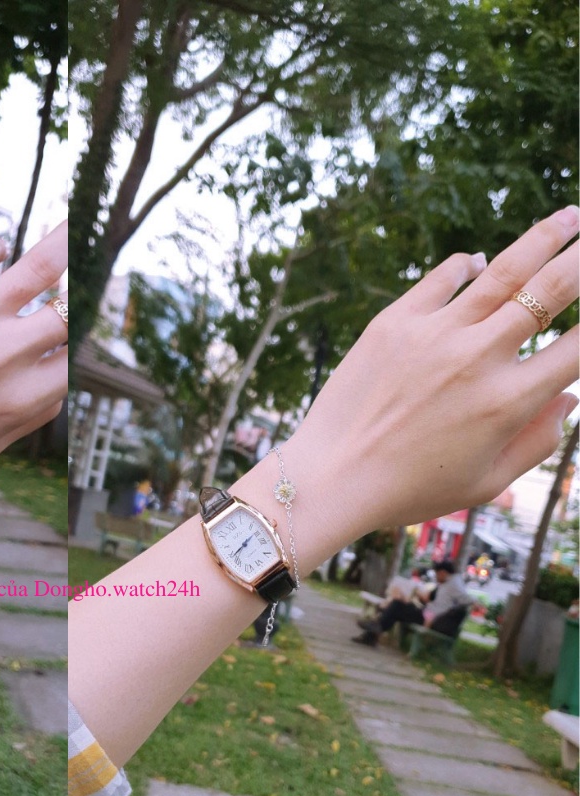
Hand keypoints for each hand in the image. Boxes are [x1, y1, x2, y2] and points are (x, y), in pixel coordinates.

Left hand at [0, 221, 67, 494]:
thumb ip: (30, 416)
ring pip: (39, 268)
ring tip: (73, 223)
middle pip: (67, 313)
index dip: (77, 343)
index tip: (72, 330)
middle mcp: (2, 358)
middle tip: (81, 277)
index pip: (74, 358)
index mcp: (20, 399)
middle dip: (79, 293)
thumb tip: (60, 383)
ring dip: (63, 242)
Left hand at [286, 207, 578, 541]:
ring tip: (571, 216)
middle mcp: (477, 359)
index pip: (579, 347)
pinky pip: (440, 278)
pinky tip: (479, 260)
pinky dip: (465, 264)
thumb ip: (537, 442)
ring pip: (503, 269)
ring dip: (545, 236)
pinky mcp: (392, 323)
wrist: (329, 478)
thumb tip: (569, 398)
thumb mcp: (485, 483)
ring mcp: (433, 335)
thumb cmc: (408, 491)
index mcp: (508, 402)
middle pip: (552, 290)